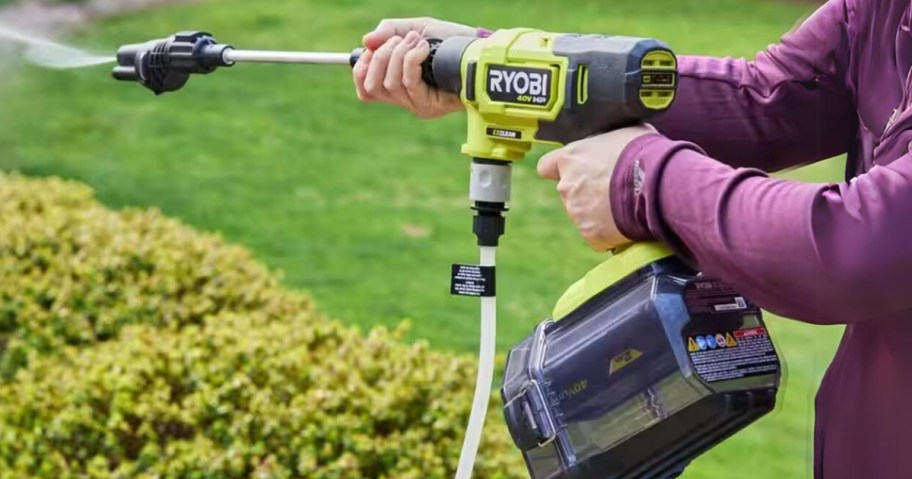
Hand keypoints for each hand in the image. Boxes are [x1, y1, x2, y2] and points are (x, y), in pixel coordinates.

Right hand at [354, 18, 474, 117]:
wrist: (478, 50)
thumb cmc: (451, 41)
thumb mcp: (416, 28)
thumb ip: (389, 31)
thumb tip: (366, 42)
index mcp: (397, 83)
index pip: (365, 90)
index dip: (361, 69)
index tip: (371, 49)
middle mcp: (404, 98)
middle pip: (372, 86)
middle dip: (381, 57)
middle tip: (400, 40)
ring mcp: (416, 105)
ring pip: (390, 84)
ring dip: (399, 55)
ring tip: (418, 42)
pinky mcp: (429, 106)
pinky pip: (408, 83)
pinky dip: (411, 59)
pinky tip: (424, 49)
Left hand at [537, 125, 655, 251]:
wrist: (658, 185)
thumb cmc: (643, 153)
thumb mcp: (623, 132)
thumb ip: (606, 140)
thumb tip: (612, 140)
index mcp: (570, 158)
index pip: (547, 166)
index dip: (560, 169)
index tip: (573, 171)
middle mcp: (567, 186)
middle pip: (569, 191)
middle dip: (586, 191)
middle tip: (612, 188)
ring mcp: (576, 213)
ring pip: (582, 213)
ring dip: (597, 211)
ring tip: (624, 204)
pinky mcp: (591, 234)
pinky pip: (596, 234)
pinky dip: (608, 231)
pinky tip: (626, 221)